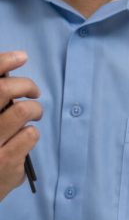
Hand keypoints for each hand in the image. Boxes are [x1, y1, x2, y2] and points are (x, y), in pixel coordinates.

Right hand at [0, 51, 41, 200]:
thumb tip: (9, 79)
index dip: (2, 62)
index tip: (21, 57)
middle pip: (3, 90)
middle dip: (26, 85)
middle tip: (34, 91)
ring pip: (22, 110)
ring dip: (34, 109)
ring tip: (34, 115)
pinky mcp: (4, 162)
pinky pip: (30, 133)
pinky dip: (32, 132)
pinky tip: (26, 137)